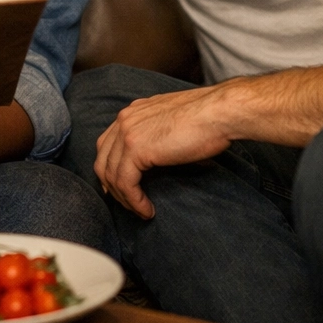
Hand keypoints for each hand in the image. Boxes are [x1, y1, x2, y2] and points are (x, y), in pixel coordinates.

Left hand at [95, 84, 237, 218]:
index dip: (110, 169)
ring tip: (141, 211)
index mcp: (133, 112)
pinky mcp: (136, 149)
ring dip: (124, 198)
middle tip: (128, 204)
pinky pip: (125, 182)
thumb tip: (160, 157)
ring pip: (111, 174)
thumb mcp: (174, 122)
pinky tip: (147, 210)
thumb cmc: (208, 118)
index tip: (120, 188)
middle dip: (112, 186)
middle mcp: (125, 119)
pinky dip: (134, 200)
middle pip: (103, 159)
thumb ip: (158, 134)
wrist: (219, 112)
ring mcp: (128, 133)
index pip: (108, 144)